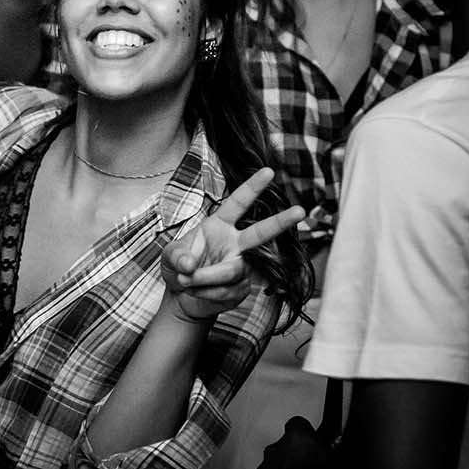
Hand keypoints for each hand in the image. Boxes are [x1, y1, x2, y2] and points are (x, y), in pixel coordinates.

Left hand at [161, 166, 304, 322]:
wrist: (182, 297)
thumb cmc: (178, 268)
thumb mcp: (169, 256)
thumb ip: (177, 256)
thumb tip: (190, 266)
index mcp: (220, 225)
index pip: (238, 204)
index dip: (252, 188)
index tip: (269, 171)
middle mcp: (235, 243)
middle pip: (261, 233)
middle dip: (281, 222)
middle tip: (300, 211)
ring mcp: (241, 266)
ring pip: (232, 271)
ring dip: (205, 279)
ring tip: (186, 281)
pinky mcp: (242, 288)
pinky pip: (227, 291)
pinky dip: (205, 294)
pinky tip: (197, 293)